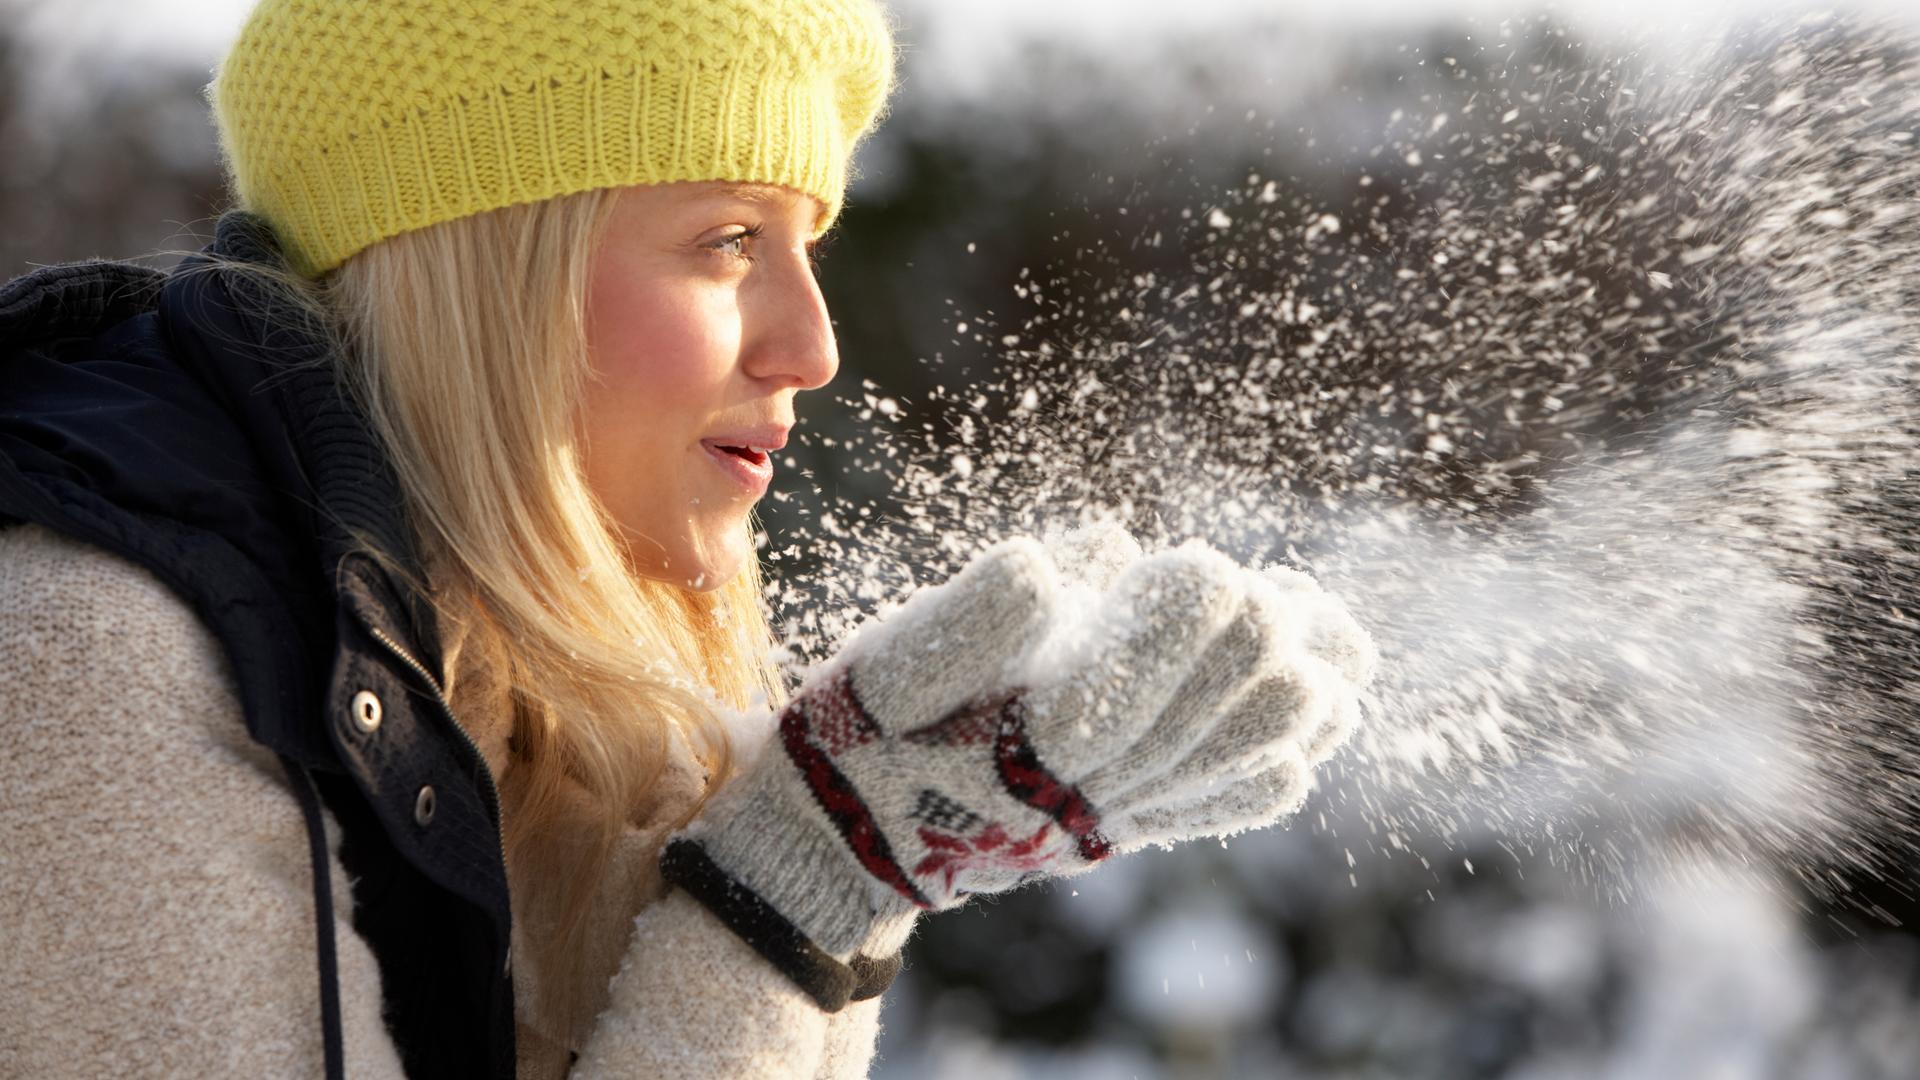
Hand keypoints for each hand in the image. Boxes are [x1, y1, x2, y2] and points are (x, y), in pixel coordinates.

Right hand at [663, 533, 1374, 1006]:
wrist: (852, 836)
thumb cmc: (869, 729)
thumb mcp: (893, 660)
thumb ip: (971, 616)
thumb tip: (1059, 564)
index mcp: (1027, 745)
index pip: (1127, 692)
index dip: (1178, 628)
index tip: (1208, 565)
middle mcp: (1084, 792)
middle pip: (1196, 727)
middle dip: (1249, 653)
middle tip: (1275, 594)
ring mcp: (1112, 815)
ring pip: (1224, 769)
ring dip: (1290, 706)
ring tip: (1331, 644)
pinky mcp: (1120, 828)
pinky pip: (1215, 808)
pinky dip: (1270, 768)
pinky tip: (1313, 727)